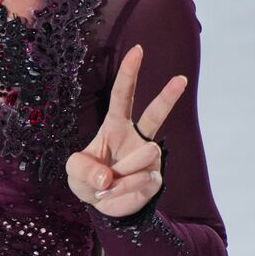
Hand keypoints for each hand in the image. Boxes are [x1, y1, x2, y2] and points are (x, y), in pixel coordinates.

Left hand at [66, 44, 186, 218]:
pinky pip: (142, 182)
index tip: (137, 51)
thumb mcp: (73, 172)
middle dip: (168, 96)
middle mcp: (137, 137)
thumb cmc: (88, 180)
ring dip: (122, 175)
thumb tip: (107, 178)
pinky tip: (118, 194)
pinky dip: (123, 193)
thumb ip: (83, 170)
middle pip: (155, 114)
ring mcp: (150, 157)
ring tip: (110, 184)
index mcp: (115, 126)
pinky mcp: (156, 178)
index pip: (124, 96)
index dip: (129, 73)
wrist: (104, 205)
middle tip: (181, 78)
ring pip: (145, 156)